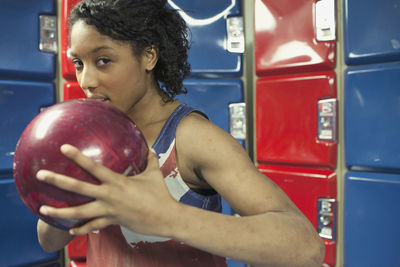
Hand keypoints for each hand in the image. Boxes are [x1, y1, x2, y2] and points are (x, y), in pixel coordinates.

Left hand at [36, 144, 178, 235]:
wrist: (164, 217)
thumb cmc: (159, 194)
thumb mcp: (154, 174)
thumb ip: (150, 159)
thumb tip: (151, 147)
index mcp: (117, 181)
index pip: (93, 167)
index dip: (77, 156)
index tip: (63, 148)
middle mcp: (108, 195)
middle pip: (78, 188)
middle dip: (58, 181)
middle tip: (40, 175)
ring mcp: (108, 210)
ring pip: (79, 211)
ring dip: (60, 211)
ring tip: (42, 208)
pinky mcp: (111, 222)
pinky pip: (92, 226)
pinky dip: (81, 228)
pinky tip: (70, 229)